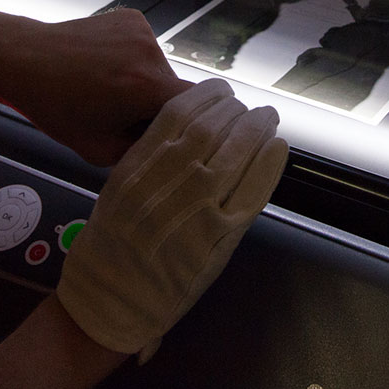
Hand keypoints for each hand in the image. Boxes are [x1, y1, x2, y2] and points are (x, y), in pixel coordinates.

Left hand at [0, 7, 190, 165]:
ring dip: (146, 83)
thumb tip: (167, 148)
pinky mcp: (132, 17)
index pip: (199, 106)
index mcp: (146, 86)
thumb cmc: (56, 107)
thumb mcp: (99, 149)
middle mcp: (150, 52)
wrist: (25, 58)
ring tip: (112, 90)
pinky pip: (145, 48)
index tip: (191, 136)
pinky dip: (134, 61)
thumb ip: (141, 152)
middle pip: (176, 88)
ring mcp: (142, 29)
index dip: (199, 123)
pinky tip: (106, 68)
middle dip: (160, 106)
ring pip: (160, 68)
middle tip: (130, 118)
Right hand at [56, 78, 287, 358]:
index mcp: (137, 167)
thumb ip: (150, 156)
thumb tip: (192, 120)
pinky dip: (268, 165)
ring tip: (267, 117)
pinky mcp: (220, 238)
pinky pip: (252, 193)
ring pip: (234, 154)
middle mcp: (166, 184)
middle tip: (248, 106)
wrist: (111, 298)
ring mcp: (196, 211)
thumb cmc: (112, 242)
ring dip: (257, 128)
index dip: (206, 96)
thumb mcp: (118, 187)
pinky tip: (276, 147)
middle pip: (211, 128)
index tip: (221, 90)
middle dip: (235, 110)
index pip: (178, 114)